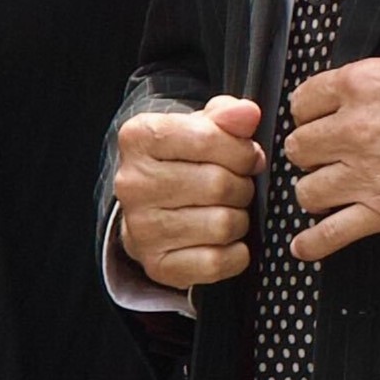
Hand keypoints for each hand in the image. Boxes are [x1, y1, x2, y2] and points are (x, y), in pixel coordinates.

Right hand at [113, 95, 266, 288]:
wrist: (152, 207)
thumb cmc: (184, 159)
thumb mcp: (201, 125)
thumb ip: (226, 115)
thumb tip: (247, 114)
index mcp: (139, 138)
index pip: (207, 138)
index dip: (241, 149)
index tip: (248, 156)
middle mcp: (132, 183)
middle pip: (218, 184)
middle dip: (243, 185)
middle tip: (239, 186)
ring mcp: (140, 228)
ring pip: (221, 224)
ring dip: (240, 219)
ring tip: (230, 210)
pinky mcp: (156, 265)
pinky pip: (216, 262)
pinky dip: (235, 253)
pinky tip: (227, 240)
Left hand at [281, 55, 379, 260]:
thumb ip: (370, 86)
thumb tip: (350, 100)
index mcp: (359, 86)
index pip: (302, 102)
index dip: (309, 113)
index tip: (317, 120)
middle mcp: (353, 129)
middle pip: (299, 147)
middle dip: (312, 152)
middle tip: (328, 155)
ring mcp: (366, 173)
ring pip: (307, 190)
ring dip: (316, 191)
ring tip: (330, 190)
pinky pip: (332, 233)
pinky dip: (313, 243)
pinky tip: (304, 246)